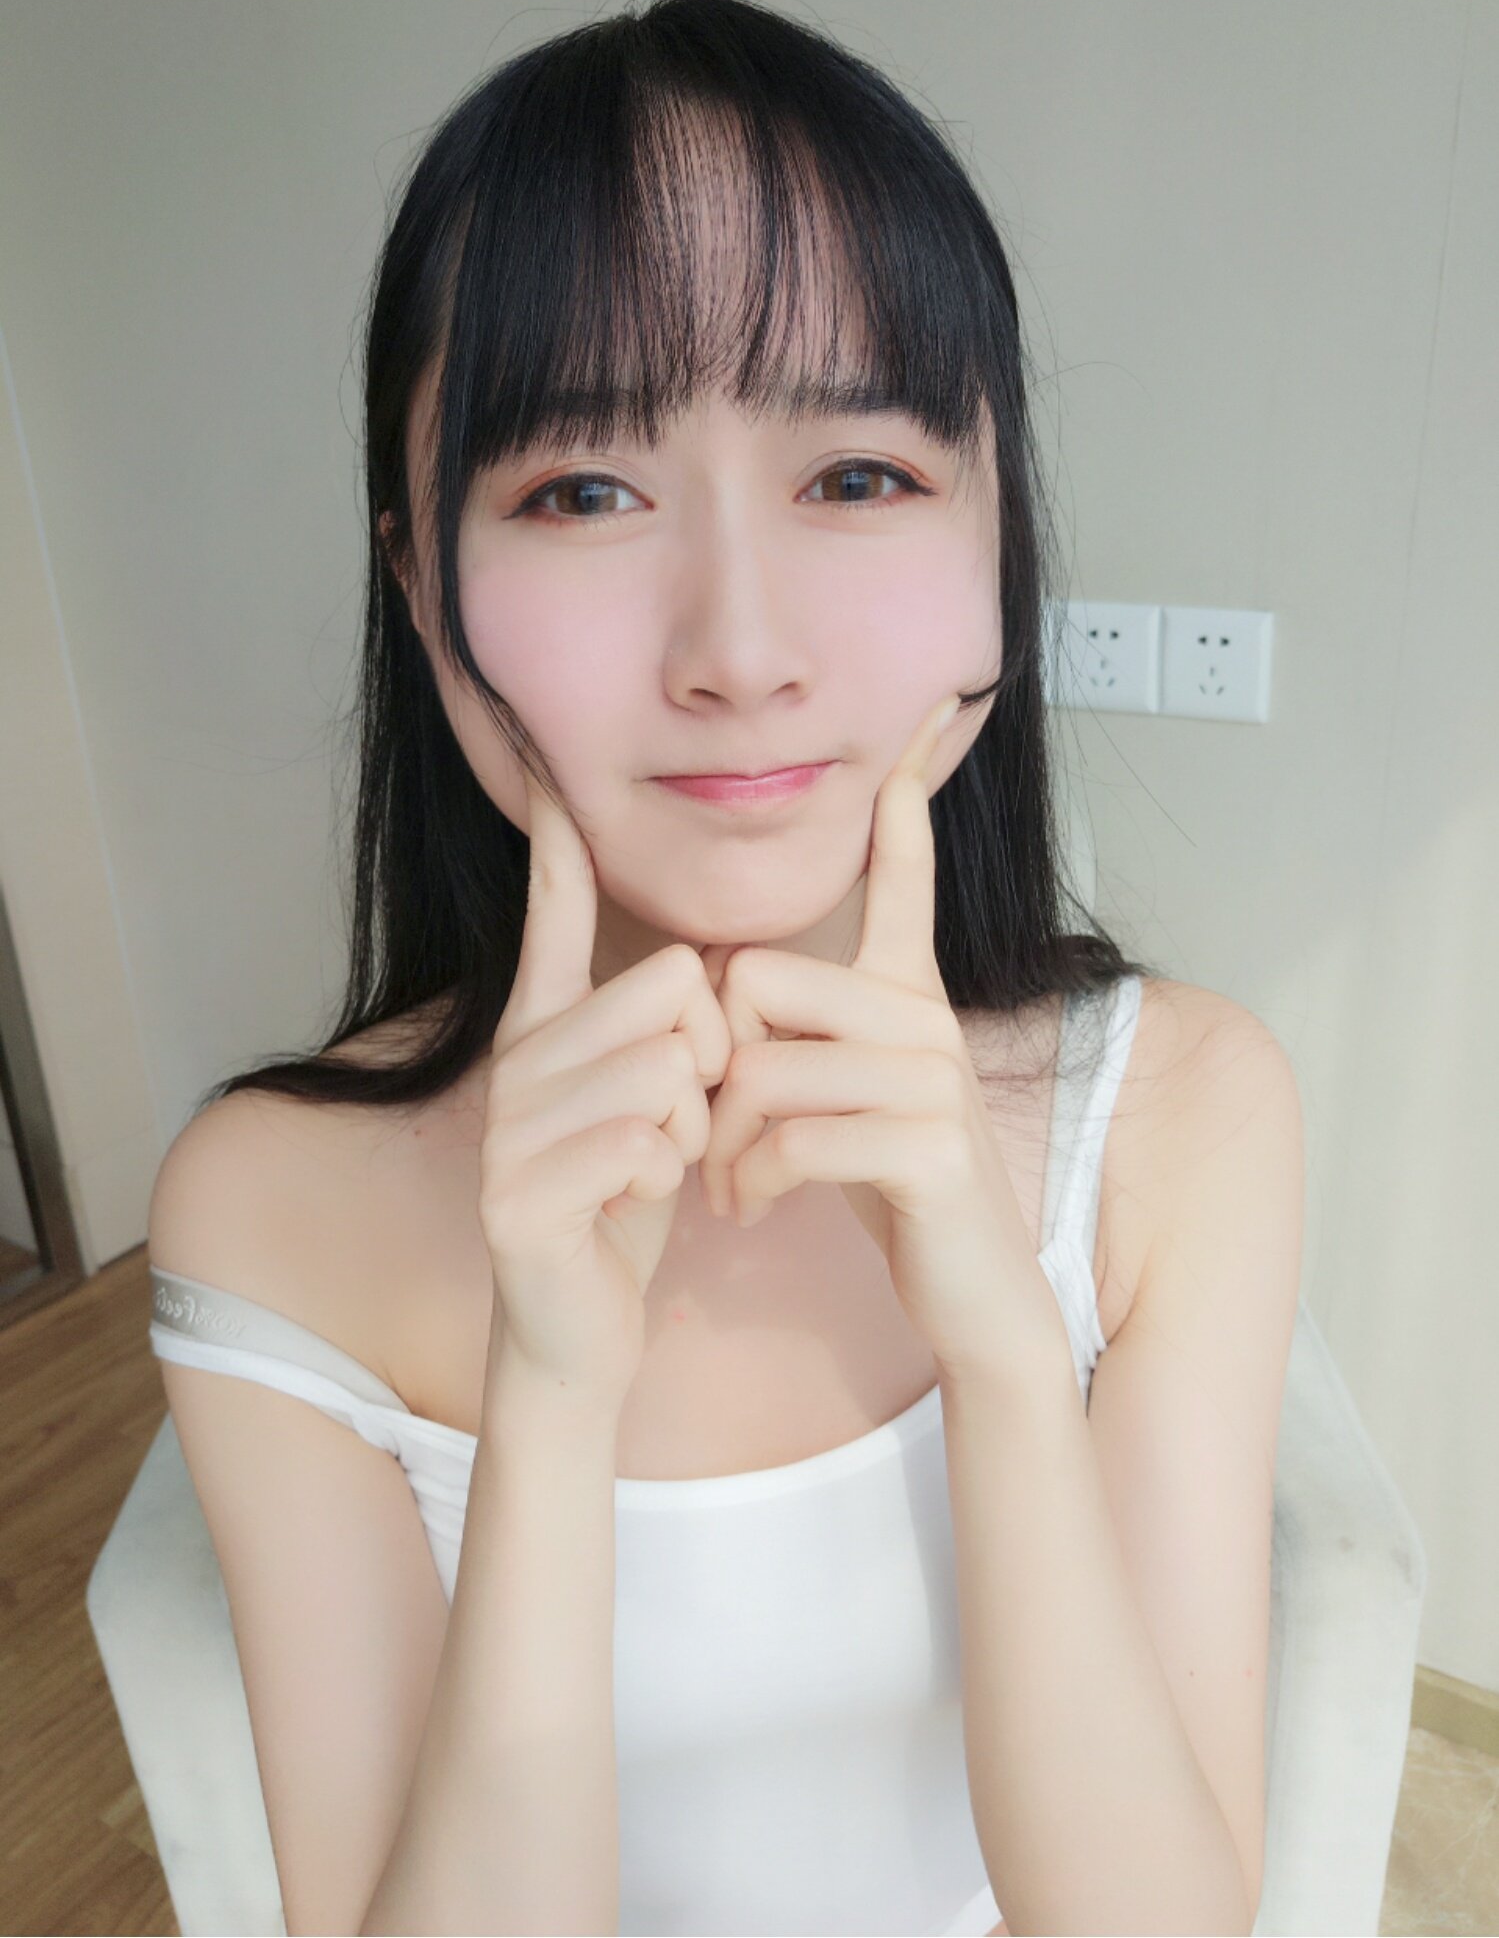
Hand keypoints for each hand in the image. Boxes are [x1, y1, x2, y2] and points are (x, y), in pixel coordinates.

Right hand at [478, 763, 731, 1404]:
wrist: (579, 1325)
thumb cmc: (621, 1198)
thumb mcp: (647, 1099)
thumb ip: (653, 1027)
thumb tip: (693, 955)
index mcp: (546, 1028)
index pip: (552, 913)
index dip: (555, 843)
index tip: (546, 762)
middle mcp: (515, 1061)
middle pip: (670, 989)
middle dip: (705, 1062)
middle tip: (675, 1119)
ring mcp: (506, 1127)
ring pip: (664, 1069)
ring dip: (687, 1128)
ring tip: (653, 1163)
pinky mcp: (516, 1194)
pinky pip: (642, 1144)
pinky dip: (663, 1178)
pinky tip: (631, 1203)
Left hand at [697, 694, 1068, 1387]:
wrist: (975, 1287)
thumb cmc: (893, 1182)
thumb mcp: (847, 1090)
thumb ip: (806, 1029)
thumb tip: (732, 981)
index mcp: (905, 992)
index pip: (904, 870)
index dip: (906, 796)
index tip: (929, 707)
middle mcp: (926, 1016)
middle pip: (758, 980)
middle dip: (714, 1064)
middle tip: (715, 1135)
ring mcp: (933, 1076)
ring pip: (763, 1066)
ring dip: (723, 1144)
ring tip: (731, 1188)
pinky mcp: (927, 1144)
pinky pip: (790, 1136)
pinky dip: (750, 1183)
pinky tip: (754, 1210)